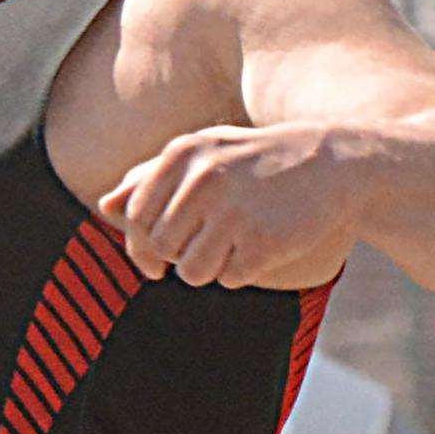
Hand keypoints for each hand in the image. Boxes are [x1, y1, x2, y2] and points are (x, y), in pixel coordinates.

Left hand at [97, 123, 358, 289]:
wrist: (330, 161)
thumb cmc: (255, 160)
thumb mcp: (203, 154)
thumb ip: (150, 178)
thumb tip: (104, 206)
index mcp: (182, 153)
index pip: (138, 217)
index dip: (144, 241)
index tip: (161, 253)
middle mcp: (203, 179)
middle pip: (161, 247)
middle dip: (181, 253)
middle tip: (211, 240)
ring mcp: (233, 211)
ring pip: (190, 271)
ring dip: (210, 267)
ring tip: (234, 242)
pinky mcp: (263, 241)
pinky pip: (228, 280)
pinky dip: (242, 271)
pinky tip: (261, 243)